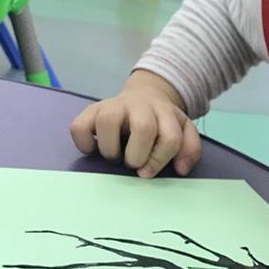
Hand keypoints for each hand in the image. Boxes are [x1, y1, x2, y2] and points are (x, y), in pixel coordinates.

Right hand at [70, 71, 200, 178]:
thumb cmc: (163, 123)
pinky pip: (79, 126)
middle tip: (133, 164)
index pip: (170, 138)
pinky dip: (84, 143)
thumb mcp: (184, 131)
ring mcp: (114, 106)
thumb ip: (190, 149)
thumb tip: (180, 170)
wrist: (144, 97)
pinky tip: (94, 149)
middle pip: (143, 128)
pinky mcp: (91, 110)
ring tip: (115, 157)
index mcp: (165, 113)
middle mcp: (140, 106)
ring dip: (111, 148)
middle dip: (139, 155)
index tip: (148, 171)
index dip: (160, 159)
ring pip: (107, 121)